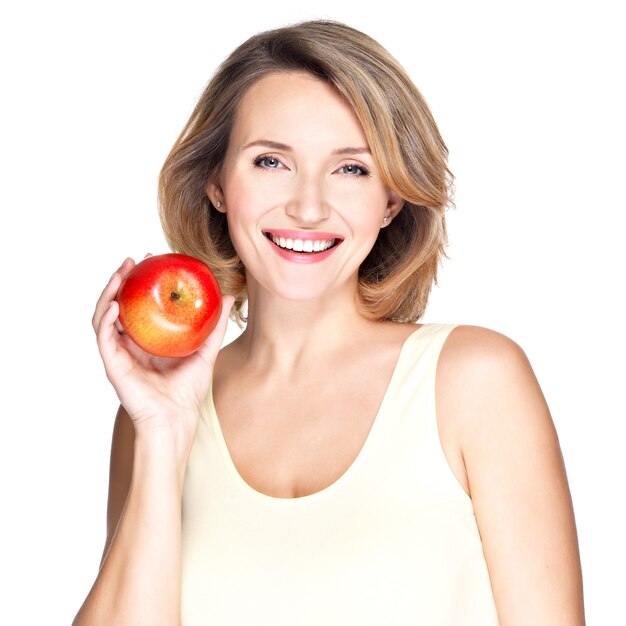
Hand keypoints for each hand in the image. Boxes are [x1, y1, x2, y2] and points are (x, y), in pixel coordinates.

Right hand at [92, 257, 233, 448]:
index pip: (139, 304)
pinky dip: (105, 319)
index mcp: (148, 339)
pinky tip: (115, 306)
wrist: (177, 416)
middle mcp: (130, 343)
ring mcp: (119, 352)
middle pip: (119, 304)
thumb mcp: (206, 350)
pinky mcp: (112, 363)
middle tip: (132, 262)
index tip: (150, 260)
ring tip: (119, 275)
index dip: (141, 281)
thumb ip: (216, 326)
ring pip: (104, 316)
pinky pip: (103, 337)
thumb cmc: (189, 389)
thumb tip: (230, 297)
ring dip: (108, 293)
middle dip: (121, 280)